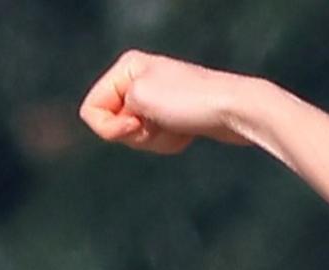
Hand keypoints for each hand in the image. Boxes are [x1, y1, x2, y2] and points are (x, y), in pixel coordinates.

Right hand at [78, 51, 259, 154]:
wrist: (237, 111)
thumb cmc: (189, 101)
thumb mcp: (139, 98)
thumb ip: (115, 112)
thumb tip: (125, 123)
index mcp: (126, 67)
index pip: (91, 108)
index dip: (109, 126)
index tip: (135, 124)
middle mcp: (140, 79)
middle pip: (113, 124)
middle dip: (135, 135)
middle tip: (158, 125)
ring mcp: (158, 99)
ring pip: (135, 137)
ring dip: (154, 141)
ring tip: (178, 129)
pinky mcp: (175, 117)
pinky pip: (158, 140)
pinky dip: (169, 143)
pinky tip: (187, 135)